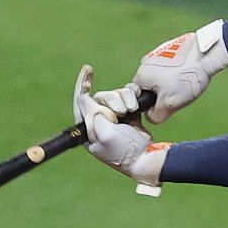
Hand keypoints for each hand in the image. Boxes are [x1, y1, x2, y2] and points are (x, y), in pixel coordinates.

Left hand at [73, 65, 166, 186]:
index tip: (88, 69)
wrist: (146, 158)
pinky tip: (136, 106)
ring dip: (124, 100)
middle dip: (112, 99)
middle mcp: (99, 123)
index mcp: (88, 129)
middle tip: (120, 113)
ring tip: (130, 111)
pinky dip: (132, 98)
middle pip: (100, 97)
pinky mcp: (128, 116)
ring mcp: (114, 119)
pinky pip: (127, 98)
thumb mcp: (104, 133)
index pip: (81, 102)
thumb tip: (83, 97)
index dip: (83, 84)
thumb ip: (92, 114)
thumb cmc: (124, 151)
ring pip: (115, 96)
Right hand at [132, 20, 227, 123]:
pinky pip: (170, 64)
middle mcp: (145, 61)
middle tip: (178, 92)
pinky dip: (177, 69)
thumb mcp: (169, 105)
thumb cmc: (186, 78)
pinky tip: (188, 71)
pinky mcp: (170, 47)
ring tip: (185, 81)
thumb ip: (155, 115)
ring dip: (171, 80)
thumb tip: (151, 117)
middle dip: (163, 92)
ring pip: (161, 75)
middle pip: (151, 85)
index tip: (167, 102)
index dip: (153, 103)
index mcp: (141, 75)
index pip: (140, 96)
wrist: (205, 55)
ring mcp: (157, 52)